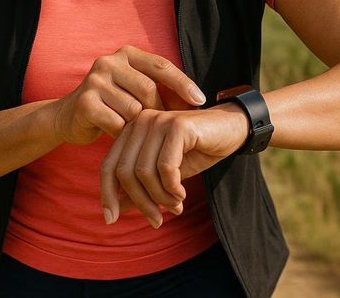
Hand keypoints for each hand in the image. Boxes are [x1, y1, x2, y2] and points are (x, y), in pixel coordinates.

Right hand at [52, 46, 206, 145]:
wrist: (67, 118)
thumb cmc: (112, 106)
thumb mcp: (135, 91)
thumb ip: (160, 90)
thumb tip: (198, 101)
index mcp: (125, 54)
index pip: (161, 65)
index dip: (183, 83)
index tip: (201, 101)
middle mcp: (108, 62)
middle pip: (148, 89)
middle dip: (157, 111)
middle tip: (158, 127)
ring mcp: (94, 81)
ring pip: (134, 109)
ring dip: (137, 125)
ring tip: (132, 129)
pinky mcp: (85, 103)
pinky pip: (118, 123)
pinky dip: (121, 133)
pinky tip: (116, 134)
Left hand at [99, 104, 248, 227]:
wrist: (232, 130)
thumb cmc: (197, 151)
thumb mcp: (164, 175)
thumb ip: (141, 187)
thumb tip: (115, 209)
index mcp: (132, 131)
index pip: (109, 165)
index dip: (108, 194)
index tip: (111, 219)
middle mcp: (141, 122)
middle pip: (125, 171)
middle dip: (140, 202)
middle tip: (157, 220)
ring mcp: (158, 121)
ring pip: (144, 172)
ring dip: (160, 197)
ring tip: (176, 205)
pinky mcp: (177, 126)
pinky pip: (165, 167)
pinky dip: (172, 187)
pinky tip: (182, 193)